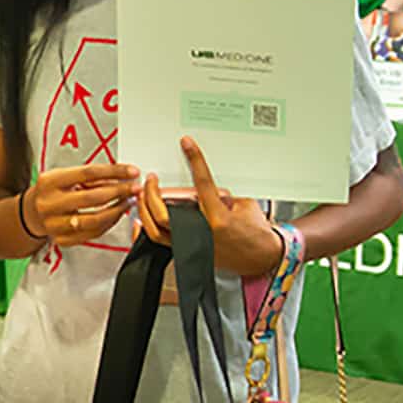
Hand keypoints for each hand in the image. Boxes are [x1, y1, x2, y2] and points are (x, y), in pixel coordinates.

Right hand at [22, 163, 140, 247]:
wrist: (31, 212)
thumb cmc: (52, 191)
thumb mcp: (65, 176)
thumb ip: (91, 177)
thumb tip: (122, 177)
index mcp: (50, 182)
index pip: (88, 173)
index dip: (114, 172)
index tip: (132, 172)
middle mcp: (49, 204)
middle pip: (92, 198)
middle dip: (119, 192)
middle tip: (134, 189)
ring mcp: (54, 224)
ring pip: (94, 220)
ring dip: (117, 211)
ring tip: (127, 202)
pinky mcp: (61, 239)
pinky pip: (91, 234)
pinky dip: (108, 224)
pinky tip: (116, 215)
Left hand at [137, 137, 284, 275]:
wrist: (260, 258)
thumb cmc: (255, 232)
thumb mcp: (245, 205)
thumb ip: (223, 194)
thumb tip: (204, 182)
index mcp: (218, 218)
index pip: (202, 183)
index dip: (194, 161)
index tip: (187, 145)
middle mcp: (201, 232)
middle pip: (163, 213)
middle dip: (151, 194)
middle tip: (150, 179)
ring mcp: (191, 244)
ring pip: (155, 229)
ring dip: (144, 209)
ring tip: (142, 195)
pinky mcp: (187, 251)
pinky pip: (159, 241)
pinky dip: (147, 228)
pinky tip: (141, 217)